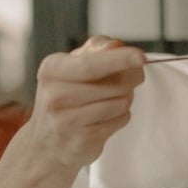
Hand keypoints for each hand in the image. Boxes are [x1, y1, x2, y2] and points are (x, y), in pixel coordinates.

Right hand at [28, 35, 144, 169]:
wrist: (47, 141)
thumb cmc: (66, 94)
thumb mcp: (73, 65)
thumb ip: (96, 50)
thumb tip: (115, 45)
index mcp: (52, 69)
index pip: (90, 65)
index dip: (119, 60)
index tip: (141, 57)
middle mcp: (55, 95)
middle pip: (116, 84)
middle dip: (130, 79)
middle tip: (126, 79)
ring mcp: (67, 121)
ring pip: (122, 102)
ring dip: (125, 99)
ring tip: (108, 100)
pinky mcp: (84, 141)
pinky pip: (122, 120)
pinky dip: (121, 116)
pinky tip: (104, 117)